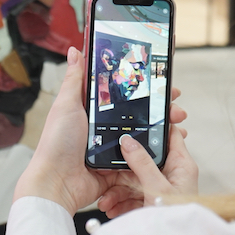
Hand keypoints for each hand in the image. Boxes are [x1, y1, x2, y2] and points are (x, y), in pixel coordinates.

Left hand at [14, 47, 194, 217]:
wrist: (57, 183)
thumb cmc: (56, 143)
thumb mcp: (66, 105)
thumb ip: (74, 78)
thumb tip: (74, 50)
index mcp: (91, 111)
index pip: (123, 94)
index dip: (143, 87)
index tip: (161, 81)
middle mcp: (103, 129)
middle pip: (138, 115)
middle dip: (160, 110)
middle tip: (176, 107)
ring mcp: (111, 149)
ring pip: (143, 137)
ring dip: (163, 131)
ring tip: (178, 126)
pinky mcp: (117, 169)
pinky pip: (141, 161)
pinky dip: (156, 155)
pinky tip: (169, 147)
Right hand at [97, 95, 198, 218]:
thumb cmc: (176, 219)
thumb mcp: (157, 188)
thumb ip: (141, 162)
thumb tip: (129, 141)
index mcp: (180, 164)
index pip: (168, 134)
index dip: (153, 125)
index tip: (133, 120)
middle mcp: (171, 173)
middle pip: (143, 159)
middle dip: (122, 170)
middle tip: (107, 174)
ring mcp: (160, 187)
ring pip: (133, 179)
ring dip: (117, 191)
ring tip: (106, 202)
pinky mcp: (151, 200)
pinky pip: (132, 195)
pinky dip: (120, 202)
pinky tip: (111, 209)